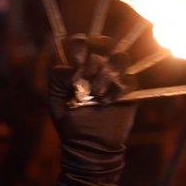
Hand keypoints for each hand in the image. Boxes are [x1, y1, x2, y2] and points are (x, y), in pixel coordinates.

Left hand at [49, 35, 136, 151]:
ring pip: (120, 58)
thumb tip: (72, 68)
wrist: (89, 144)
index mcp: (80, 65)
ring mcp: (116, 78)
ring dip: (106, 74)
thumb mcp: (56, 99)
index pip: (83, 41)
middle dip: (94, 59)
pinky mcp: (130, 92)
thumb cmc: (70, 121)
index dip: (81, 45)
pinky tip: (106, 103)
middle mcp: (99, 67)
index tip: (76, 62)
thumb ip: (57, 77)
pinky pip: (130, 79)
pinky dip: (117, 90)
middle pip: (104, 43)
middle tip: (86, 77)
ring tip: (96, 94)